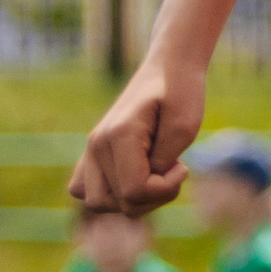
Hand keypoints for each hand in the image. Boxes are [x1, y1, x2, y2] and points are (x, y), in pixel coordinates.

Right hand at [72, 56, 204, 213]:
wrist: (168, 68)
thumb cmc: (181, 94)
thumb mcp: (185, 126)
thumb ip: (164, 163)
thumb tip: (145, 187)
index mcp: (119, 135)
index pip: (134, 192)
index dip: (165, 189)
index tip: (183, 166)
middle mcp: (97, 144)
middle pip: (116, 203)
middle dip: (152, 197)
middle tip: (171, 171)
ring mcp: (91, 149)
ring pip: (97, 202)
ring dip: (132, 199)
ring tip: (154, 175)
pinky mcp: (92, 153)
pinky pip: (85, 190)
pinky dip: (111, 193)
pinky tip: (136, 176)